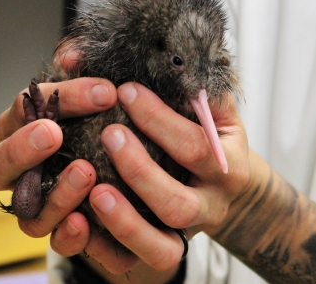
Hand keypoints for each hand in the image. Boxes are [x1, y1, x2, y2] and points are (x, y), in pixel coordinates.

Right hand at [0, 45, 117, 239]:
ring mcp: (36, 203)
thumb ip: (80, 75)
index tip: (103, 91)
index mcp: (22, 131)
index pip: (22, 110)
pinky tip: (85, 222)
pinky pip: (54, 239)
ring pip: (26, 208)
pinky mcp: (59, 229)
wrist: (125, 169)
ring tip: (85, 172)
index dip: (58, 97)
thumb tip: (74, 55)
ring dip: (53, 192)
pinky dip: (67, 234)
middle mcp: (20, 170)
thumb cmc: (101, 125)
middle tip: (53, 132)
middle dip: (21, 148)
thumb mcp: (96, 97)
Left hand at [50, 81, 251, 272]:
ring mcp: (189, 233)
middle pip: (177, 203)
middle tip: (109, 135)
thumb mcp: (219, 113)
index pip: (194, 145)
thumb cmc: (217, 141)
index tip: (126, 90)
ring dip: (124, 220)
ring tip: (95, 191)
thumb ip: (201, 88)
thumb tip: (176, 54)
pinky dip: (110, 249)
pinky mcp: (167, 248)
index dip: (159, 120)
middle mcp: (211, 205)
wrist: (232, 188)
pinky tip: (83, 223)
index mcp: (227, 166)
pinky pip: (139, 262)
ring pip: (161, 247)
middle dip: (140, 171)